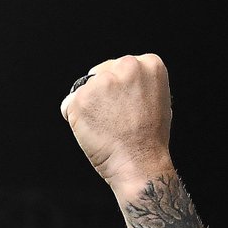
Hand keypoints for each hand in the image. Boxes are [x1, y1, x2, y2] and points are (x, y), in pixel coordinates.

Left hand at [60, 53, 174, 191]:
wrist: (139, 163)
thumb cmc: (149, 139)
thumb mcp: (157, 99)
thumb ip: (140, 82)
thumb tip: (119, 78)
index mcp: (150, 64)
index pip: (121, 67)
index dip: (121, 88)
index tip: (128, 105)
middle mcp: (127, 66)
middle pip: (101, 73)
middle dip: (103, 94)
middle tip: (117, 118)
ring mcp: (102, 82)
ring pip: (85, 89)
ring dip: (90, 106)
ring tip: (108, 126)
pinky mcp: (81, 98)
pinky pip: (69, 105)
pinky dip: (76, 119)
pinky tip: (95, 131)